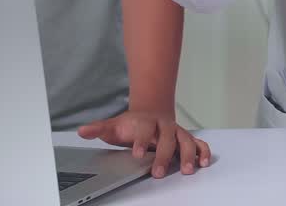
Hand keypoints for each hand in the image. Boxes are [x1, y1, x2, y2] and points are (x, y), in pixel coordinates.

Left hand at [78, 110, 211, 178]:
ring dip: (188, 155)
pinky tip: (202, 162)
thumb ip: (98, 129)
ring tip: (187, 170)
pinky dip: (202, 151)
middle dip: (164, 155)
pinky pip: (198, 143)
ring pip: (185, 140)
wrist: (150, 113)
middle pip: (168, 138)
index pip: (145, 130)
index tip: (137, 153)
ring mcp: (176, 132)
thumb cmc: (132, 124)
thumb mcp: (114, 125)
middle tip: (158, 172)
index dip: (141, 141)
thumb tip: (82, 131)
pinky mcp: (185, 138)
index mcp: (146, 122)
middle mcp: (164, 126)